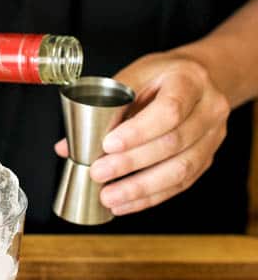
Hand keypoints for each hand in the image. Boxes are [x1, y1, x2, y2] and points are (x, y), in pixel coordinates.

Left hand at [54, 53, 229, 215]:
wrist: (202, 77)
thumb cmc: (163, 76)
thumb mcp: (135, 76)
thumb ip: (104, 108)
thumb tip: (67, 146)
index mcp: (189, 80)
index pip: (169, 110)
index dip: (138, 131)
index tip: (108, 144)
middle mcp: (209, 109)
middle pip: (173, 143)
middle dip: (131, 163)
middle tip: (98, 173)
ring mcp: (213, 136)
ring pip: (181, 169)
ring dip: (141, 188)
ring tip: (109, 197)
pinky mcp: (207, 158)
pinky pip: (181, 183)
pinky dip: (151, 197)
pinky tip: (127, 203)